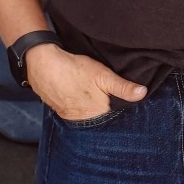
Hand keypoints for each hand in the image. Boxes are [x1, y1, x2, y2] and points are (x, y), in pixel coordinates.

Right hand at [26, 45, 145, 121]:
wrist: (42, 64)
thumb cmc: (73, 69)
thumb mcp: (102, 75)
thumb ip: (122, 87)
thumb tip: (142, 94)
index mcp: (97, 114)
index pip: (114, 117)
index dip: (118, 108)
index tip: (121, 101)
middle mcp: (83, 120)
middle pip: (101, 118)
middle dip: (105, 109)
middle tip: (104, 94)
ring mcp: (70, 116)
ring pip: (88, 116)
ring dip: (91, 108)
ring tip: (92, 95)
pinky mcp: (60, 111)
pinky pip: (75, 112)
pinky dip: (79, 106)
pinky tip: (80, 96)